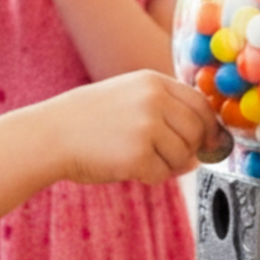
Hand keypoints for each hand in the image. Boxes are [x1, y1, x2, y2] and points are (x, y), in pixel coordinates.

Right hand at [35, 70, 220, 186]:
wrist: (51, 134)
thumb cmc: (88, 120)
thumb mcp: (129, 96)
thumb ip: (165, 111)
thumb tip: (204, 148)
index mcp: (153, 81)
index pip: (201, 104)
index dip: (208, 127)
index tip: (207, 142)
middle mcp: (154, 99)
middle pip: (199, 131)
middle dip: (190, 149)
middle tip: (167, 156)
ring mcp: (147, 126)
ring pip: (185, 156)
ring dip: (168, 165)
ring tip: (138, 158)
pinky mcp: (138, 154)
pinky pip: (163, 174)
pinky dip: (150, 177)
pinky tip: (127, 167)